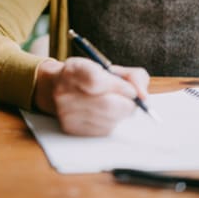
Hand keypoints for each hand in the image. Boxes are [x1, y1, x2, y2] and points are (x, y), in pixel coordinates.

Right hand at [34, 58, 149, 135]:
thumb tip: (143, 96)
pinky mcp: (70, 128)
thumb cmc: (88, 76)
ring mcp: (66, 112)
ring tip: (114, 105)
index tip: (130, 89)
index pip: (98, 81)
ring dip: (120, 114)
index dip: (120, 87)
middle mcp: (65, 91)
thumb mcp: (108, 67)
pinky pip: (103, 130)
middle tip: (129, 100)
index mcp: (74, 70)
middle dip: (126, 104)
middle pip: (107, 105)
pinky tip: (105, 114)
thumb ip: (133, 76)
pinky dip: (111, 123)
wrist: (55, 88)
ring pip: (109, 120)